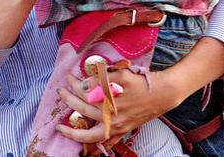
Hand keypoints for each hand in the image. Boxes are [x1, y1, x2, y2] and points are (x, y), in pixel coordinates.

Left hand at [56, 37, 223, 146]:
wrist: (163, 93)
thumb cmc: (141, 82)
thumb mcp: (121, 74)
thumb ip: (101, 79)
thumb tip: (84, 85)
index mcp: (109, 102)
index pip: (84, 93)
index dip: (74, 84)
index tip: (68, 76)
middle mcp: (111, 117)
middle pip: (83, 110)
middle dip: (68, 100)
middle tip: (60, 91)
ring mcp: (117, 126)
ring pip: (91, 135)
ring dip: (75, 133)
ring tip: (62, 128)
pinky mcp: (124, 130)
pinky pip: (108, 143)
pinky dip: (97, 146)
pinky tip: (87, 148)